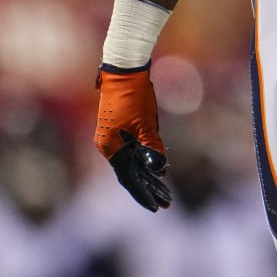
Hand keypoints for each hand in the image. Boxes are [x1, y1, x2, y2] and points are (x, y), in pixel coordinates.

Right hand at [94, 65, 170, 211]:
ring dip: (149, 177)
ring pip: (133, 163)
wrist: (124, 70)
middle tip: (167, 202)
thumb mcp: (145, 124)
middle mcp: (109, 145)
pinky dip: (146, 161)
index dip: (143, 193)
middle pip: (131, 173)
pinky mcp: (121, 129)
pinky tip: (158, 170)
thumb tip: (158, 169)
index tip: (156, 206)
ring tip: (166, 191)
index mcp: (110, 147)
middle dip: (149, 188)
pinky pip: (133, 151)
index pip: (128, 178)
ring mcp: (114, 137)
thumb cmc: (133, 96)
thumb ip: (151, 147)